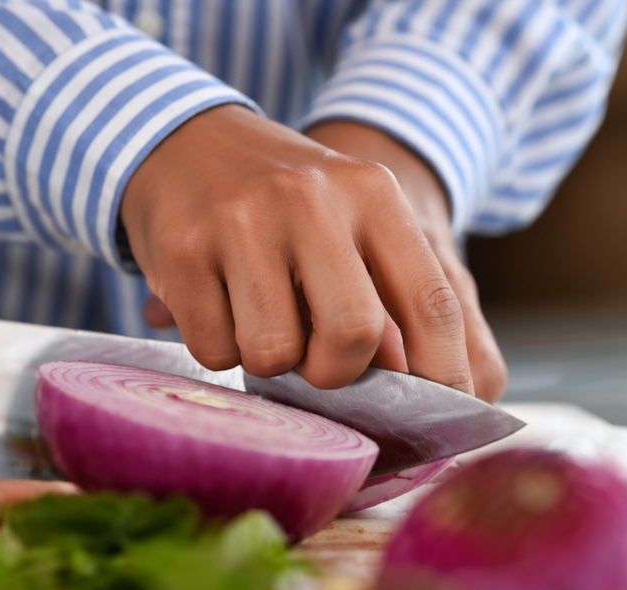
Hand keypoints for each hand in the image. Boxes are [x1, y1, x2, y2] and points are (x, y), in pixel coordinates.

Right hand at [121, 104, 472, 395]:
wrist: (185, 142)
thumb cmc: (288, 205)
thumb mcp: (353, 221)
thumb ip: (393, 295)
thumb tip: (422, 394)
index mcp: (373, 194)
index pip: (432, 301)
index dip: (443, 370)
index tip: (444, 410)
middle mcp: (311, 198)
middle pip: (353, 334)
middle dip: (338, 370)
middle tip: (319, 359)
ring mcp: (241, 221)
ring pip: (275, 354)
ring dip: (272, 362)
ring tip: (263, 318)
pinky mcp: (182, 250)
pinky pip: (215, 350)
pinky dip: (221, 348)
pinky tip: (220, 304)